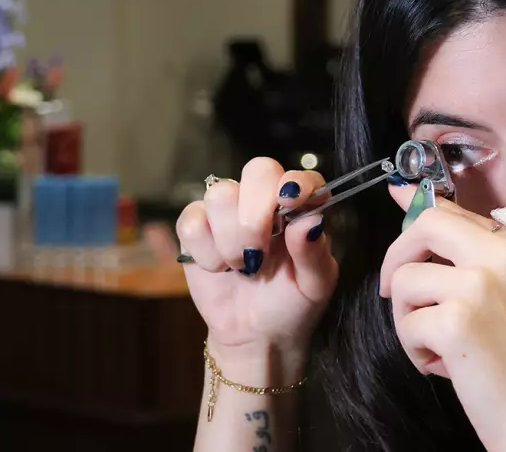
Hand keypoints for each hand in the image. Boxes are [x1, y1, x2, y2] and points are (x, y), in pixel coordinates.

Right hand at [176, 158, 337, 373]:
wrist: (255, 335)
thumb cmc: (292, 304)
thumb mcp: (314, 286)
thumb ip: (314, 253)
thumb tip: (311, 222)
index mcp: (300, 208)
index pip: (301, 176)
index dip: (296, 183)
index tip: (291, 201)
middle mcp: (266, 200)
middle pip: (257, 170)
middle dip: (256, 211)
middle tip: (260, 252)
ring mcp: (229, 211)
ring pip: (219, 194)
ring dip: (230, 238)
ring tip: (243, 266)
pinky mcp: (196, 227)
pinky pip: (191, 221)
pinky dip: (205, 252)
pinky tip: (219, 268)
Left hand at [379, 185, 505, 451]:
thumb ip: (479, 261)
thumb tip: (426, 218)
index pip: (457, 212)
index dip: (419, 213)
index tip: (399, 207)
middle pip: (426, 225)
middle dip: (398, 256)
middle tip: (393, 290)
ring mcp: (481, 284)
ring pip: (406, 279)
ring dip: (410, 318)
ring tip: (438, 348)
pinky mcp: (456, 320)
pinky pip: (407, 321)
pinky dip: (416, 349)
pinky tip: (444, 368)